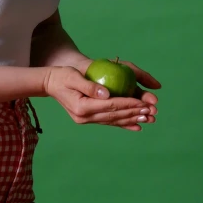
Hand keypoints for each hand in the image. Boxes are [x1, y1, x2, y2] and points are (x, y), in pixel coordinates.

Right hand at [44, 64, 159, 131]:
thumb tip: (106, 93)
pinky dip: (123, 124)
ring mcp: (86, 120)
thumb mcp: (73, 76)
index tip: (143, 103)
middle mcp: (84, 117)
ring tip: (148, 118)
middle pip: (114, 115)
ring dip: (132, 120)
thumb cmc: (62, 76)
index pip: (110, 105)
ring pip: (113, 120)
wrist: (50, 84)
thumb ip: (89, 86)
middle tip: (151, 111)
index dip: (128, 104)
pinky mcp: (88, 119)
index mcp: (82, 107)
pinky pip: (109, 122)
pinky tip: (136, 126)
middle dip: (134, 113)